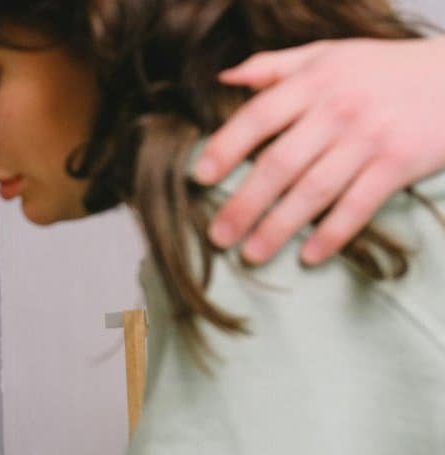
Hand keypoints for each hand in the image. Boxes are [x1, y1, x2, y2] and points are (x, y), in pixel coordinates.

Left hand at [194, 36, 444, 264]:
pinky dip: (333, 234)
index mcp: (315, 81)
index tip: (200, 178)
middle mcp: (339, 110)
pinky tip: (309, 256)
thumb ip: (275, 65)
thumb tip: (225, 77)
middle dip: (244, 203)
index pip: (259, 117)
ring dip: (278, 227)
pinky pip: (359, 206)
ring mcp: (370, 139)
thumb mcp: (330, 54)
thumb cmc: (385, 68)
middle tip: (218, 235)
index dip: (226, 148)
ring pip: (313, 191)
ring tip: (251, 253)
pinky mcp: (399, 165)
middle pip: (279, 163)